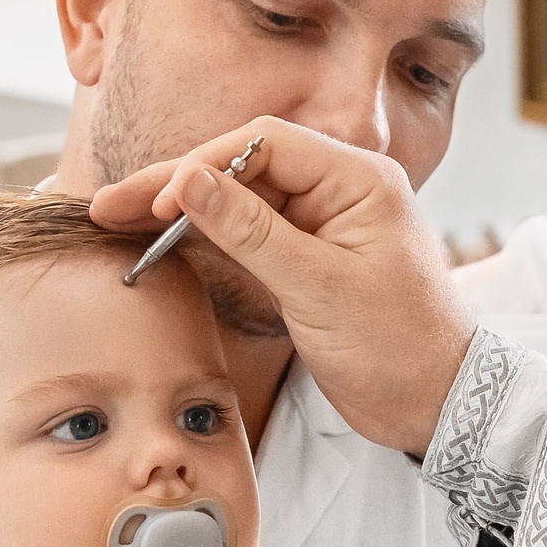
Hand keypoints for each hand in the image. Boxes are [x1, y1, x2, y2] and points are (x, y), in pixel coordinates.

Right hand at [90, 119, 475, 454]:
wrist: (436, 403)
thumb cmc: (398, 345)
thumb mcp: (319, 286)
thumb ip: (251, 232)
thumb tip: (189, 181)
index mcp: (359, 179)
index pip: (264, 143)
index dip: (203, 164)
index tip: (158, 201)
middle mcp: (340, 191)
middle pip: (243, 168)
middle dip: (176, 186)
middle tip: (110, 206)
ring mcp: (323, 226)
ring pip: (240, 203)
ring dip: (183, 213)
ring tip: (117, 220)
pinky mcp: (309, 261)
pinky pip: (250, 237)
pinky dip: (207, 240)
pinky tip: (162, 243)